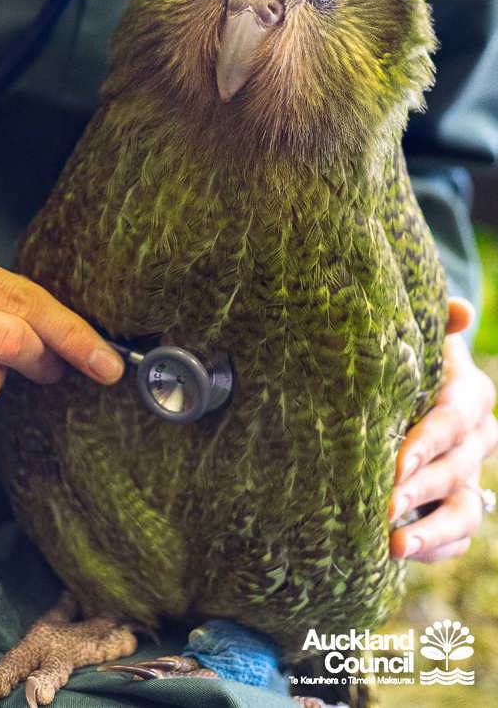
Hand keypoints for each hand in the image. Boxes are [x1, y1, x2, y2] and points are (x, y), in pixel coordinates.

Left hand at [389, 297, 497, 561]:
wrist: (406, 383)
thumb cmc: (404, 356)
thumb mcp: (417, 337)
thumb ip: (436, 323)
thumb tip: (460, 309)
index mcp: (470, 394)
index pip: (455, 419)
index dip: (429, 440)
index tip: (397, 460)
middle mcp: (477, 439)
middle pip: (457, 468)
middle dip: (420, 487)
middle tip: (383, 503)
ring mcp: (470, 477)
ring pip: (466, 512)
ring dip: (432, 531)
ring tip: (393, 543)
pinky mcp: (457, 508)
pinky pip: (458, 538)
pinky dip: (433, 549)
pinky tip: (397, 552)